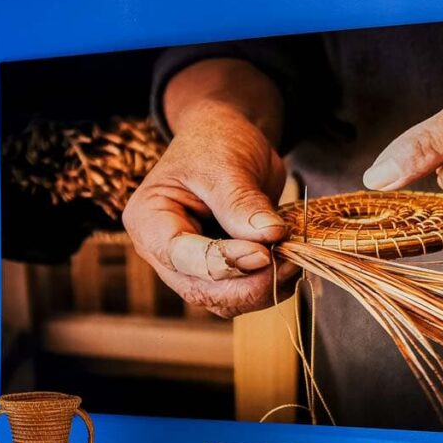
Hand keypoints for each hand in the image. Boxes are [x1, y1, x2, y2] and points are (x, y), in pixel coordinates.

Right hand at [123, 60, 298, 317]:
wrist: (229, 141)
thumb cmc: (216, 143)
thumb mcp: (226, 163)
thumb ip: (243, 203)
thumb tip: (269, 236)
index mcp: (149, 221)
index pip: (181, 255)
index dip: (223, 261)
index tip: (263, 253)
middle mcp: (164, 253)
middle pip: (201, 290)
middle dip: (247, 285)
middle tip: (286, 264)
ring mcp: (192, 269)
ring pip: (224, 300)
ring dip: (263, 290)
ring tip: (292, 261)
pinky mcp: (221, 274)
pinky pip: (243, 294)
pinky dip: (269, 286)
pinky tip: (289, 264)